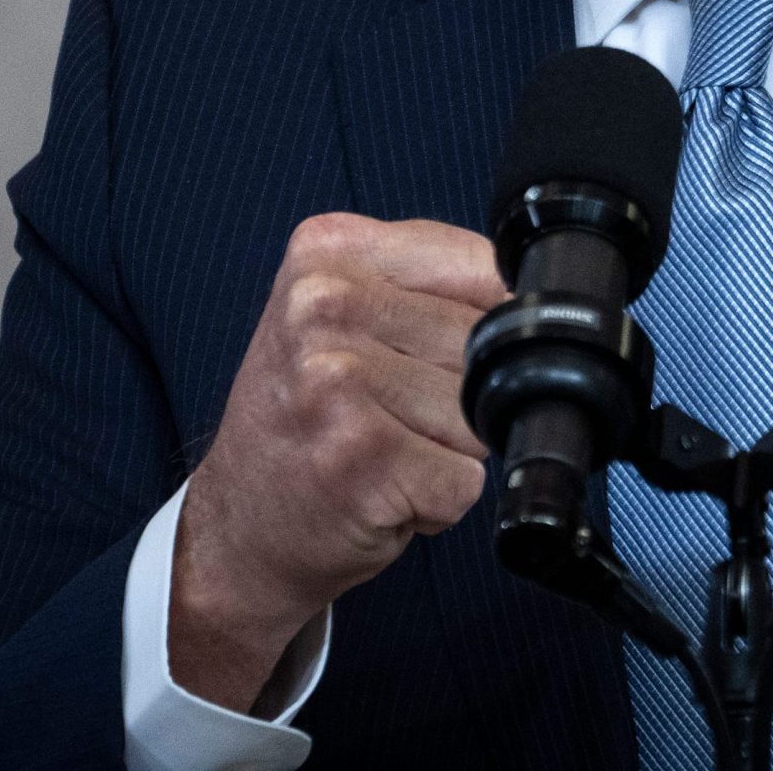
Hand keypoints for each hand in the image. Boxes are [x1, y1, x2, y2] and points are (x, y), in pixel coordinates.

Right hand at [169, 212, 504, 711]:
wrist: (239, 523)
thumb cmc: (306, 415)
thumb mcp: (342, 315)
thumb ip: (427, 286)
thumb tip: (534, 298)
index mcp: (327, 250)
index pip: (480, 265)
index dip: (485, 325)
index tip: (432, 357)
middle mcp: (322, 306)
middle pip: (485, 345)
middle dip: (462, 395)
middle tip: (388, 415)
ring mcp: (336, 382)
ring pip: (481, 416)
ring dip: (449, 452)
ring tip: (382, 451)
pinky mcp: (359, 459)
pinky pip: (465, 481)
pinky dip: (438, 504)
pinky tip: (380, 491)